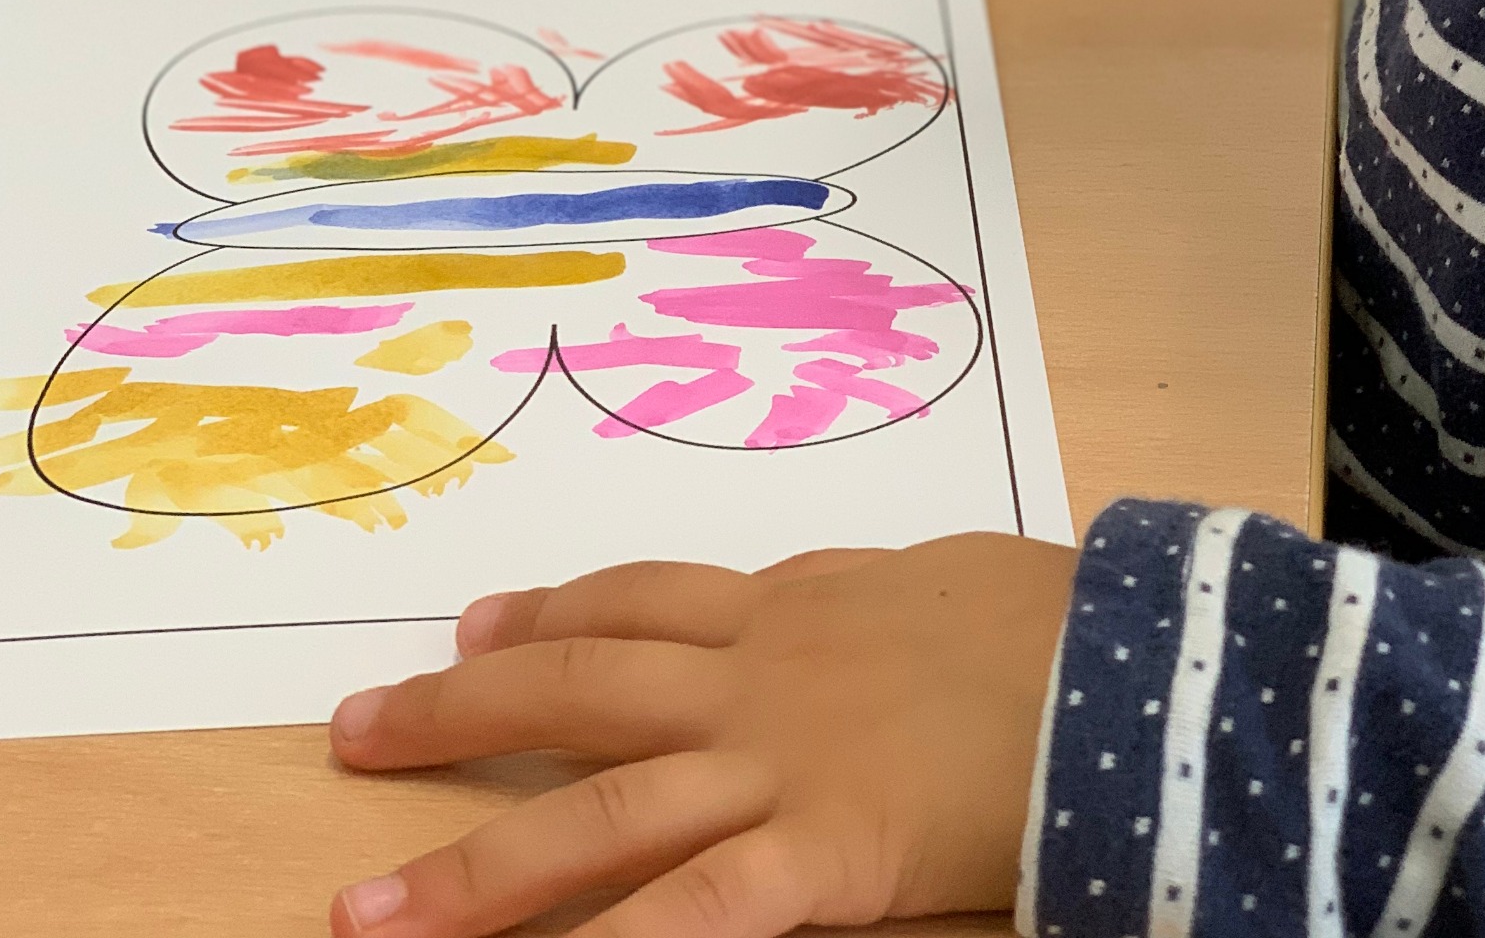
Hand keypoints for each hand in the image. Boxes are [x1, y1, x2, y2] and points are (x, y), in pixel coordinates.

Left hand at [328, 533, 1077, 937]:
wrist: (1130, 658)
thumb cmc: (1054, 620)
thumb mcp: (942, 579)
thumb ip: (865, 597)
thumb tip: (841, 594)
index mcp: (792, 606)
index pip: (638, 602)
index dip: (546, 613)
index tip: (473, 627)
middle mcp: (759, 673)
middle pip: (579, 684)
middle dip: (457, 715)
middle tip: (354, 734)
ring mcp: (780, 761)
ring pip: (600, 806)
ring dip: (478, 864)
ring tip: (370, 907)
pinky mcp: (825, 850)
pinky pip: (701, 907)